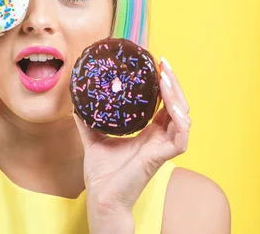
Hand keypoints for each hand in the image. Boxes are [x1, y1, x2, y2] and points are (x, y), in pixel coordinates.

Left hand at [73, 58, 190, 227]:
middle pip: (177, 106)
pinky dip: (180, 121)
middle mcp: (159, 138)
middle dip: (173, 84)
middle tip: (165, 64)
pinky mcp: (163, 157)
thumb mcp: (93, 139)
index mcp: (148, 133)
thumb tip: (76, 103)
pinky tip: (173, 107)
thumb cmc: (102, 174)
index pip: (163, 104)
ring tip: (167, 78)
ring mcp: (163, 147)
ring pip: (183, 117)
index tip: (158, 65)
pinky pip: (181, 137)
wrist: (102, 196)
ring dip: (177, 96)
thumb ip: (87, 121)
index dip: (164, 85)